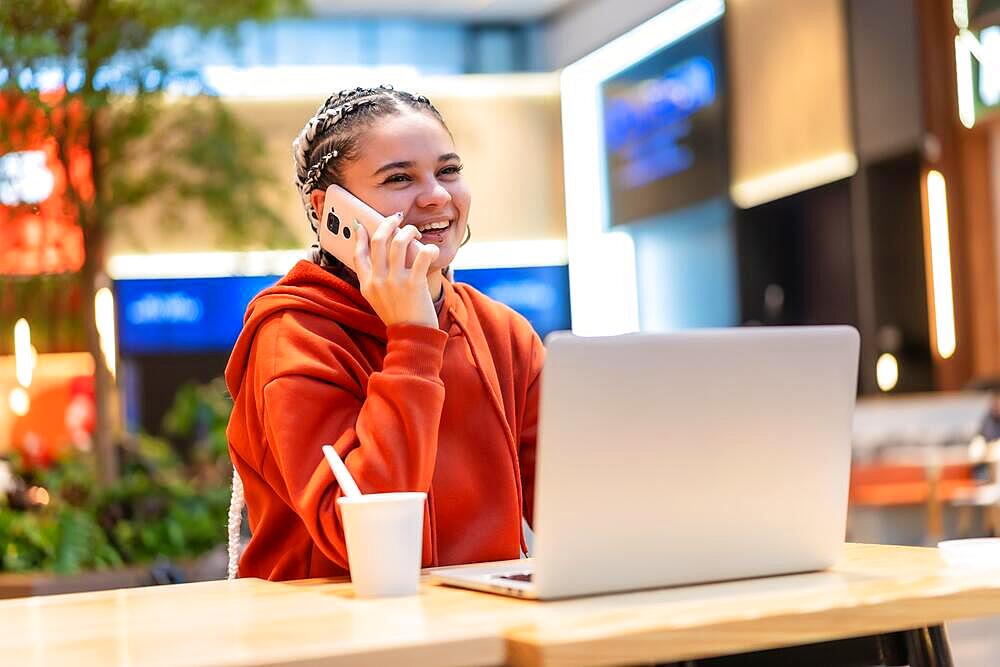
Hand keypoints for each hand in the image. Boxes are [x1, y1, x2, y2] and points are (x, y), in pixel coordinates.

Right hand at [354, 212, 440, 327]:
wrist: (412, 337)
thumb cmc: (398, 316)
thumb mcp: (378, 299)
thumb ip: (375, 279)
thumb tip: (380, 254)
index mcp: (367, 284)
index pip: (358, 253)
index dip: (360, 236)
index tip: (361, 224)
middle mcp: (378, 280)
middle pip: (378, 240)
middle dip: (387, 223)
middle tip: (397, 218)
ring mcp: (395, 282)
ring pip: (399, 242)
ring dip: (408, 231)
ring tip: (414, 231)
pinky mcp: (414, 284)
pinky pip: (422, 256)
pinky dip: (428, 248)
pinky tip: (431, 249)